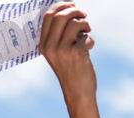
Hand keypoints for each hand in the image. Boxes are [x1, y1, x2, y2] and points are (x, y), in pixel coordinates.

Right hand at [38, 2, 103, 117]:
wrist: (77, 93)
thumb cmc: (70, 71)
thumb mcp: (58, 53)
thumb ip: (60, 35)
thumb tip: (71, 12)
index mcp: (43, 45)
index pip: (48, 16)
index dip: (61, 6)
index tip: (72, 5)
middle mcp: (50, 47)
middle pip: (61, 16)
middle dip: (75, 11)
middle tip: (84, 15)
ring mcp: (63, 50)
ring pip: (75, 23)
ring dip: (85, 25)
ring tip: (87, 33)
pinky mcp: (77, 53)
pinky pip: (86, 37)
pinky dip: (90, 41)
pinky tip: (88, 50)